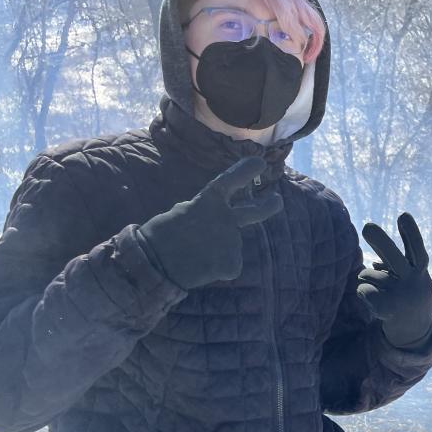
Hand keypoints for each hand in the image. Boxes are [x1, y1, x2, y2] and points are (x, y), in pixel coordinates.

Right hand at [138, 155, 281, 289]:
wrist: (153, 264)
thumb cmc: (160, 237)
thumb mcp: (182, 213)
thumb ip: (204, 213)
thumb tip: (213, 219)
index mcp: (208, 201)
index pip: (231, 180)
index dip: (246, 170)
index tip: (260, 162)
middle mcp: (226, 218)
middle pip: (255, 211)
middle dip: (269, 205)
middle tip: (278, 200)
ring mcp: (232, 241)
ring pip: (231, 247)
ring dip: (218, 252)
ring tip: (196, 255)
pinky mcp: (233, 263)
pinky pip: (229, 267)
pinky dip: (218, 270)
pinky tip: (201, 269)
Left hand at [359, 213, 431, 347]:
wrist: (415, 331)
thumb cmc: (408, 294)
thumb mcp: (409, 276)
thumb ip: (392, 261)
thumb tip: (372, 260)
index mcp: (420, 272)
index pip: (416, 250)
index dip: (410, 233)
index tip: (403, 215)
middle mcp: (413, 283)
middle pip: (395, 259)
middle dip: (381, 241)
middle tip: (367, 226)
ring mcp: (401, 298)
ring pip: (368, 274)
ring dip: (366, 276)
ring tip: (378, 285)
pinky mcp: (387, 311)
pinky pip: (363, 290)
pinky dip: (363, 291)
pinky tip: (374, 299)